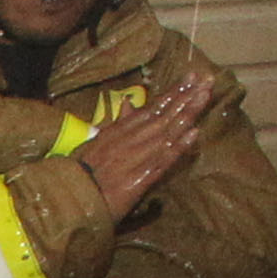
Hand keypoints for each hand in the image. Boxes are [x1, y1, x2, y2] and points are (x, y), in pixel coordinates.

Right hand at [78, 66, 222, 219]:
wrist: (68, 200)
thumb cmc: (80, 174)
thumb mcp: (96, 142)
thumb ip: (117, 124)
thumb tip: (128, 103)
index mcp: (119, 132)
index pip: (152, 108)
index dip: (173, 92)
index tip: (192, 77)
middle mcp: (129, 140)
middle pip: (163, 115)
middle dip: (186, 97)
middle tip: (208, 80)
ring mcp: (135, 158)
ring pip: (166, 132)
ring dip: (187, 114)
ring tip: (205, 96)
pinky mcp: (138, 179)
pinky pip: (161, 161)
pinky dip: (178, 147)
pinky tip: (194, 134)